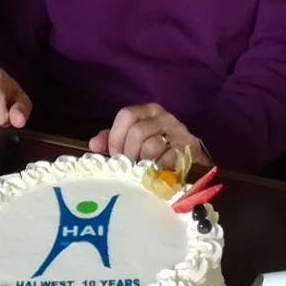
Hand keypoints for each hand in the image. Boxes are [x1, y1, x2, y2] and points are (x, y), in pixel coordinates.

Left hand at [89, 103, 208, 171]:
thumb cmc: (157, 151)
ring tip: (143, 170)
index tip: (115, 154)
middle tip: (129, 166)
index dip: (116, 136)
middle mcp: (163, 117)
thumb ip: (112, 141)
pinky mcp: (190, 147)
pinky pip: (168, 158)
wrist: (191, 162)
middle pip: (137, 132)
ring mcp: (178, 131)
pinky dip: (158, 169)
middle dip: (129, 153)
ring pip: (151, 146)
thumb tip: (94, 145)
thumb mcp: (132, 142)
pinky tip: (156, 174)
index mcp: (147, 111)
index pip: (126, 114)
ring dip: (143, 163)